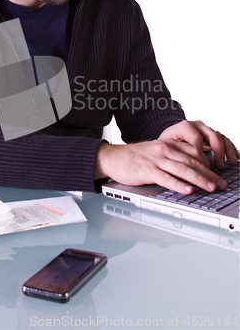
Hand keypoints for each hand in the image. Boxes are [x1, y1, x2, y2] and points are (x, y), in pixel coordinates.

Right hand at [95, 137, 231, 194]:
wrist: (113, 157)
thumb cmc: (135, 157)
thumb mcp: (156, 152)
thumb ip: (172, 157)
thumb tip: (191, 169)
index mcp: (168, 145)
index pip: (194, 152)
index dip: (209, 164)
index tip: (218, 174)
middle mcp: (165, 150)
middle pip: (192, 162)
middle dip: (210, 174)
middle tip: (221, 184)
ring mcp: (156, 160)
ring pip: (183, 170)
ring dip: (200, 180)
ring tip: (211, 188)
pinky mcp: (147, 171)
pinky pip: (166, 178)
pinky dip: (179, 185)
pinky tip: (188, 190)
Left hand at [159, 120, 238, 168]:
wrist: (166, 138)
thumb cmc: (165, 145)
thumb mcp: (166, 148)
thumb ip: (175, 154)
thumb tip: (184, 168)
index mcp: (184, 127)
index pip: (196, 138)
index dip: (200, 153)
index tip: (203, 166)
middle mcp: (196, 125)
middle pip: (211, 135)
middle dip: (218, 151)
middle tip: (219, 165)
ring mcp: (204, 129)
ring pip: (219, 136)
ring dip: (226, 150)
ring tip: (231, 162)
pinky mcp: (210, 133)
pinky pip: (223, 138)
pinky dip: (230, 148)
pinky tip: (234, 157)